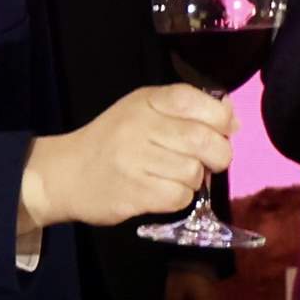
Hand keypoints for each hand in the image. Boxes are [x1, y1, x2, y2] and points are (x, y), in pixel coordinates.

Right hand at [21, 85, 233, 230]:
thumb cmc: (113, 142)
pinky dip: (179, 198)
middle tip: (210, 161)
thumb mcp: (144, 112)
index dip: (220, 118)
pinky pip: (178, 197)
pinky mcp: (132, 192)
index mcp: (147, 101)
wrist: (65, 174)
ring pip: (193, 173)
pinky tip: (161, 191)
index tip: (221, 130)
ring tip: (174, 176)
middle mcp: (139, 126)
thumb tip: (234, 120)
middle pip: (203, 141)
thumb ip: (187, 111)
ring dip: (193, 180)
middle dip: (218, 155)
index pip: (195, 101)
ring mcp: (134, 160)